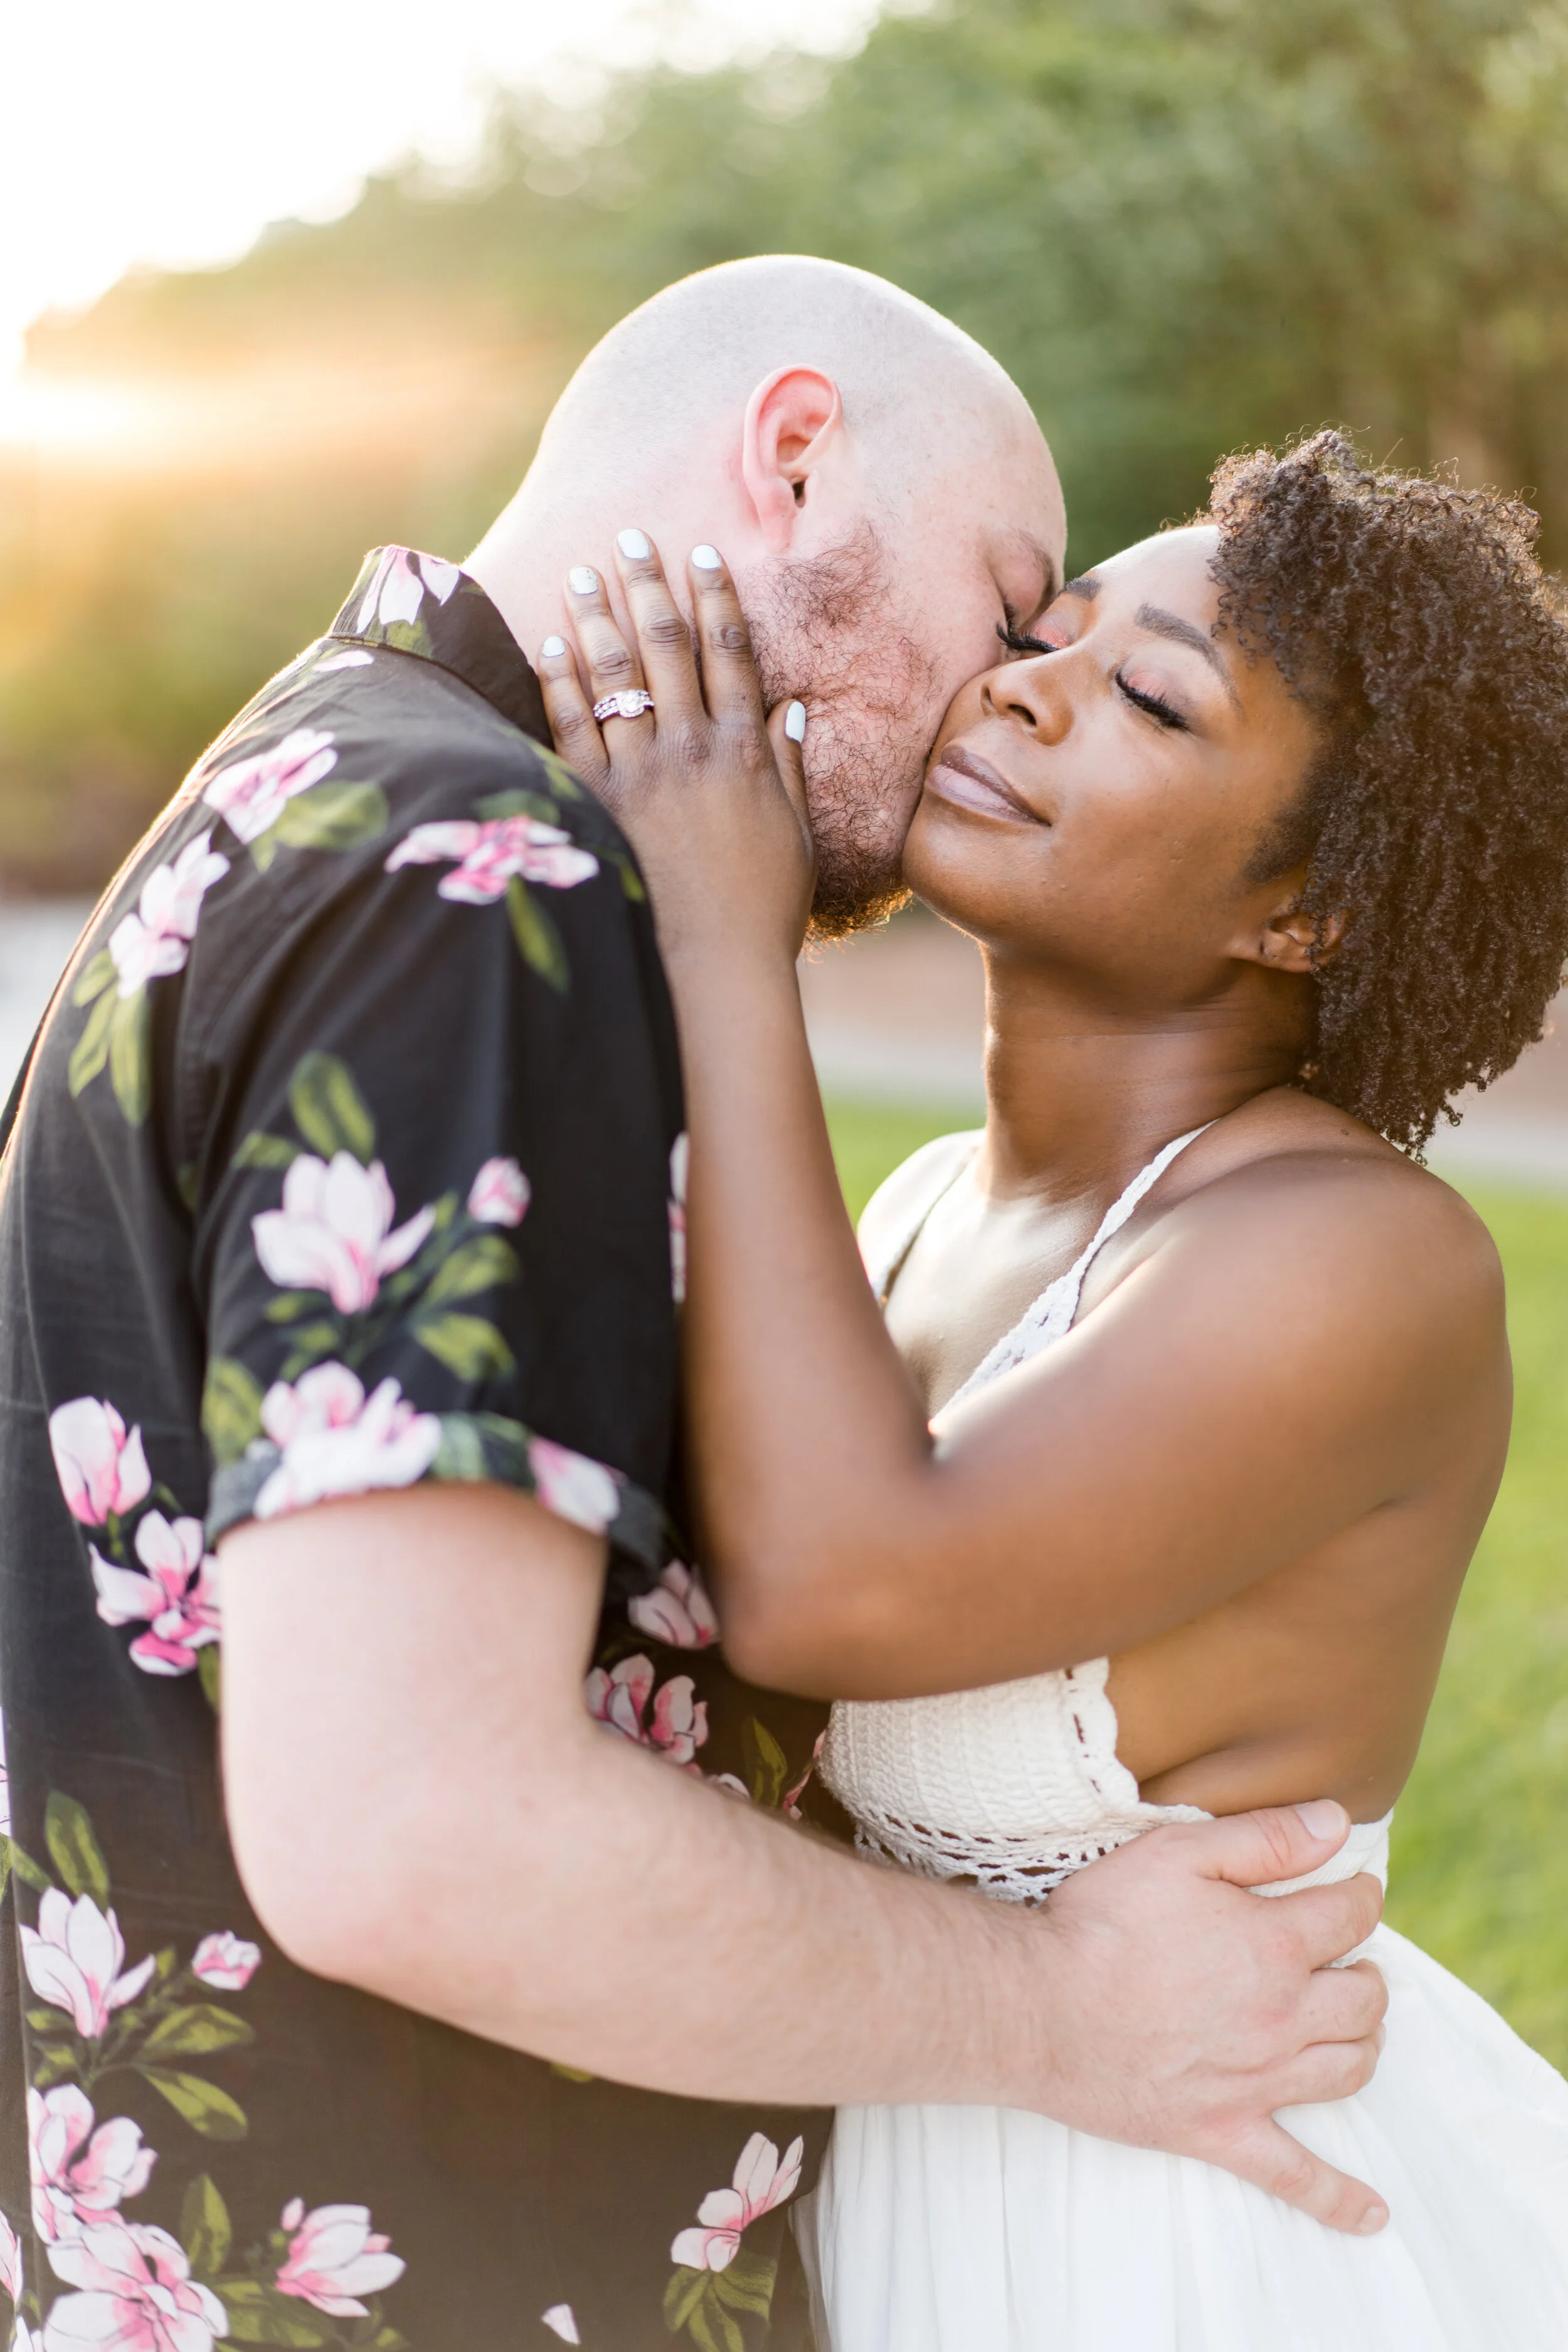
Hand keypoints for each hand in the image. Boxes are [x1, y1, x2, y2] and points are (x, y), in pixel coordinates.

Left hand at [538, 534, 814, 964]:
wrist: (715, 970)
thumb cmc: (761, 913)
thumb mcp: (795, 838)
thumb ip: (789, 769)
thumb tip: (791, 710)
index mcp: (747, 753)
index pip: (730, 655)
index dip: (715, 599)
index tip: (700, 555)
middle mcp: (694, 750)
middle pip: (668, 647)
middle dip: (648, 585)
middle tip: (629, 539)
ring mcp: (644, 774)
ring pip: (616, 676)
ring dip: (596, 617)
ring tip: (579, 574)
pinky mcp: (600, 802)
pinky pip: (572, 728)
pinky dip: (560, 681)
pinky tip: (548, 645)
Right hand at [1026, 1801, 1389, 2232]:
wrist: (1040, 2008)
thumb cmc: (1103, 1922)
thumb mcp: (1180, 1852)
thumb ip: (1265, 1837)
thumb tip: (1338, 1823)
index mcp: (1276, 1946)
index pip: (1350, 1916)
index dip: (1358, 1894)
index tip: (1352, 1886)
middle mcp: (1283, 2018)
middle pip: (1364, 2000)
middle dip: (1365, 1971)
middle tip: (1343, 1956)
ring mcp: (1257, 2083)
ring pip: (1347, 2070)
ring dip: (1363, 2044)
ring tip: (1353, 2028)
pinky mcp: (1222, 2132)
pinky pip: (1295, 2176)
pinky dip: (1339, 2199)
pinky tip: (1372, 2216)